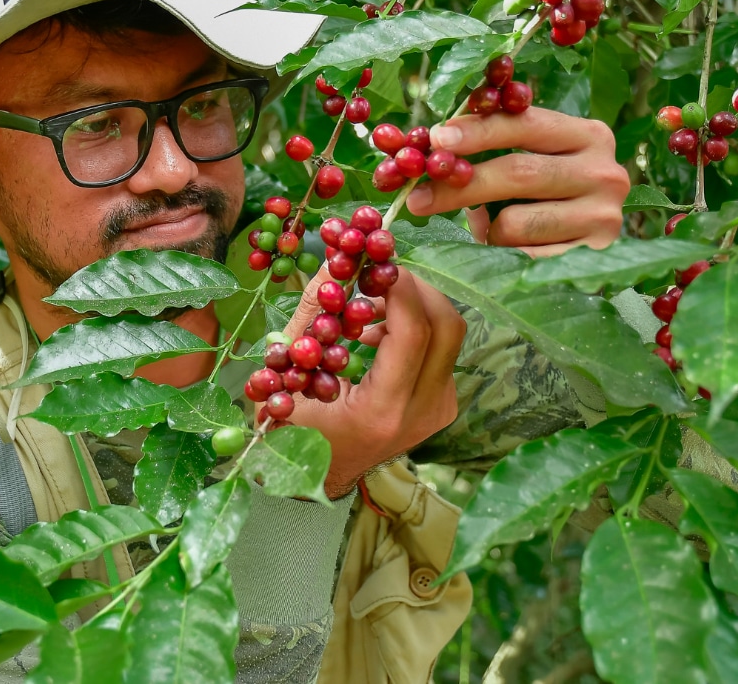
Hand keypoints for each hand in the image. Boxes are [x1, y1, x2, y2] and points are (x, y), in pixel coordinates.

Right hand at [281, 266, 463, 497]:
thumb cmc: (293, 430)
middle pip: (447, 327)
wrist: (318, 476)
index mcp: (382, 409)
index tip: (376, 263)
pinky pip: (442, 351)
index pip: (413, 333)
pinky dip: (415, 328)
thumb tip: (334, 261)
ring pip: (450, 335)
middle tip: (381, 274)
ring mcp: (438, 410)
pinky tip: (378, 334)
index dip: (401, 288)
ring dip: (415, 307)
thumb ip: (311, 315)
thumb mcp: (288, 373)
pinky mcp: (442, 404)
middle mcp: (422, 411)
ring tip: (371, 306)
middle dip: (417, 288)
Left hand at [404, 107, 630, 255]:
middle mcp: (605, 173)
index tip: (435, 139)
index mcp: (589, 136)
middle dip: (459, 185)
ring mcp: (604, 218)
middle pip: (517, 173)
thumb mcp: (529, 161)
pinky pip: (522, 259)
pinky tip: (504, 254)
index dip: (477, 131)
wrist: (592, 253)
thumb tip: (432, 148)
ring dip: (487, 230)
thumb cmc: (547, 197)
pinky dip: (502, 256)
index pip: (525, 125)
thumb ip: (493, 147)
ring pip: (515, 222)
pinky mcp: (592, 261)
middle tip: (416, 197)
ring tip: (489, 231)